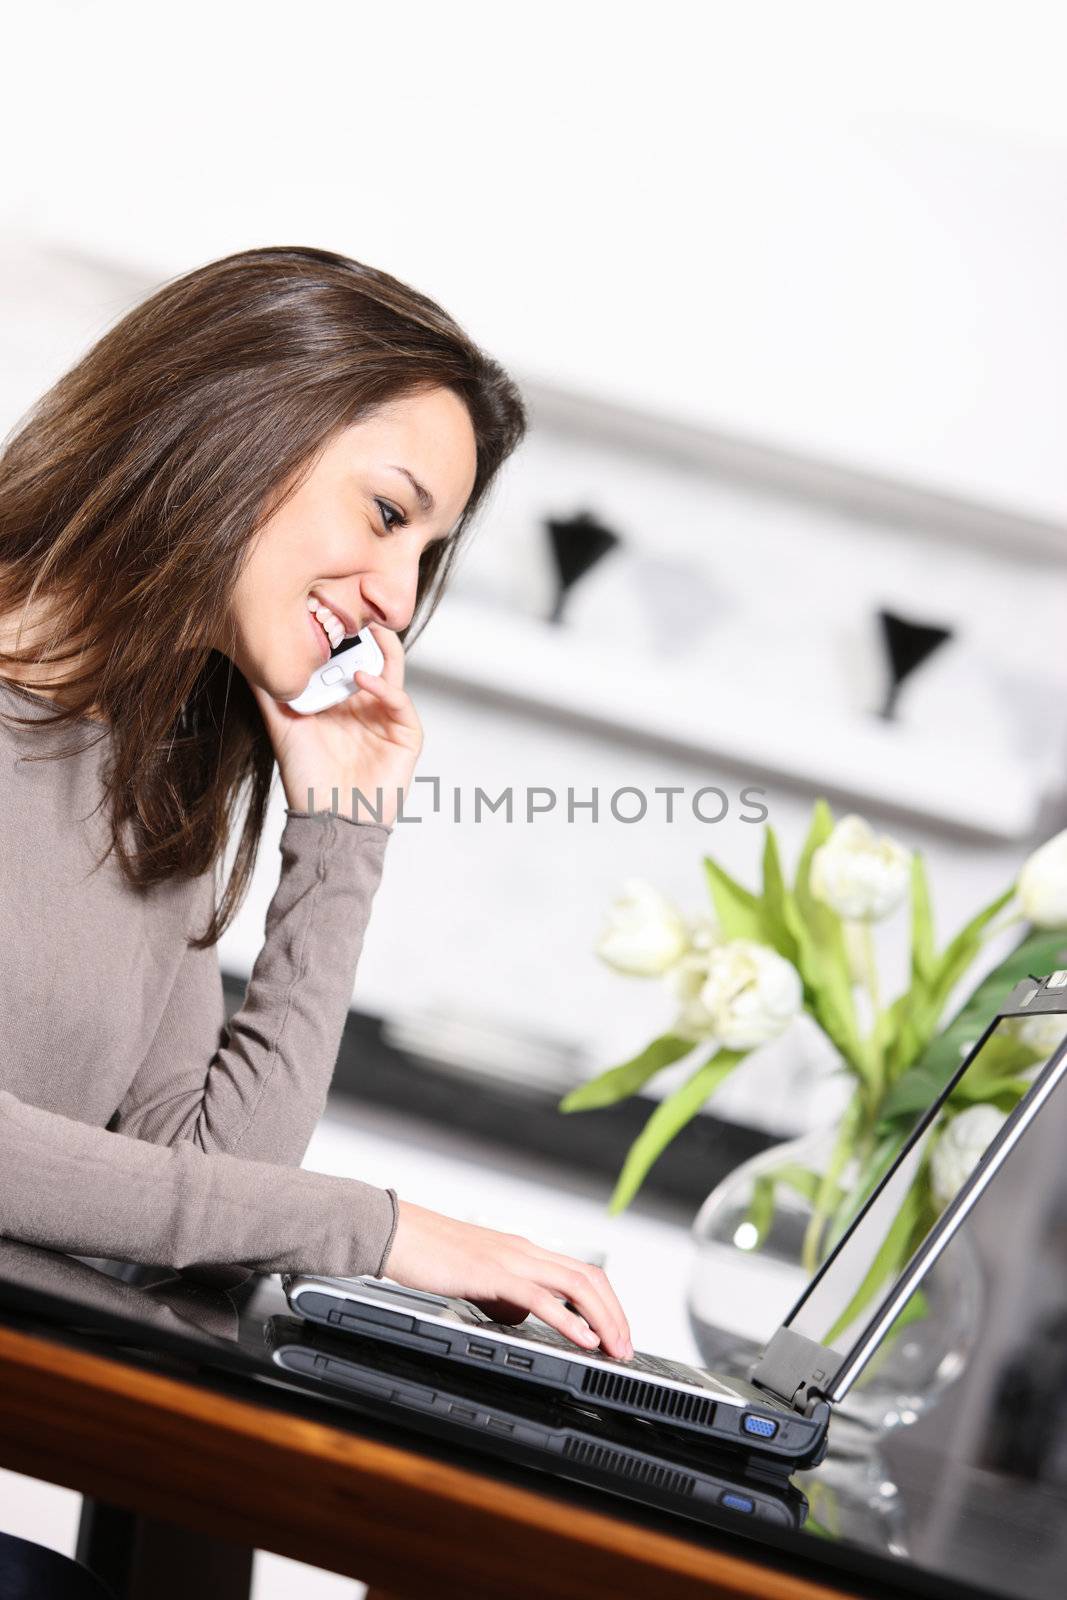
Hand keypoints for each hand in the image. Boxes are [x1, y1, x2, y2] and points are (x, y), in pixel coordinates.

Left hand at [248, 624, 420, 828]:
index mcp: (340, 698)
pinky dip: (386, 688)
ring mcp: (387, 718)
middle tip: (353, 604)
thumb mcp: (282, 726)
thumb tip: (248, 656)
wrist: (328, 819)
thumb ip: (269, 692)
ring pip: (391, 671)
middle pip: (371, 656)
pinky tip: (363, 679)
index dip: (339, 633)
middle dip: (364, 631)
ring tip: (366, 629)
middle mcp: (365, 703)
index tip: (326, 606)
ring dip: (381, 649)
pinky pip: (401, 703)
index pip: (344, 655)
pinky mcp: (406, 736)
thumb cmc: (307, 778)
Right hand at [382, 1199, 633, 1360]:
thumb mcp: (477, 1278)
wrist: (396, 1232)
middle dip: (615, 1315)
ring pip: (576, 1285)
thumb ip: (505, 1295)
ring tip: (614, 1348)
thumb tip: (523, 1316)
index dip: (607, 1303)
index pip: (581, 1273)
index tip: (616, 1333)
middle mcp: (525, 1251)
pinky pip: (541, 1298)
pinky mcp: (493, 1273)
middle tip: (625, 1348)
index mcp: (523, 1251)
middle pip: (589, 1278)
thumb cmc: (428, 1253)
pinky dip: (568, 1320)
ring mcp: (511, 1260)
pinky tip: (583, 1339)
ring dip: (603, 1319)